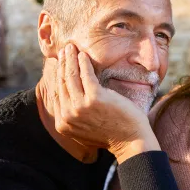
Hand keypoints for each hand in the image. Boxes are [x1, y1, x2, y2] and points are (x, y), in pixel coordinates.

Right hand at [54, 43, 159, 162]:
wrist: (132, 142)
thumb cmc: (113, 133)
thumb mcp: (87, 127)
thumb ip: (76, 115)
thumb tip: (72, 98)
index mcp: (64, 124)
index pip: (57, 94)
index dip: (58, 76)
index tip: (60, 64)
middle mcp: (68, 116)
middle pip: (62, 83)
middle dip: (62, 64)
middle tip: (64, 51)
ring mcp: (80, 107)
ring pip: (71, 76)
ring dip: (70, 59)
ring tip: (71, 48)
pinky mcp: (94, 99)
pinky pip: (86, 75)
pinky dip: (83, 63)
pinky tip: (83, 55)